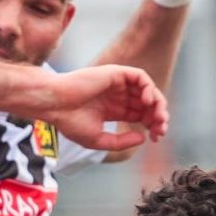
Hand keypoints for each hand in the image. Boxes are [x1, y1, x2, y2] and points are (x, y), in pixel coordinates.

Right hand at [44, 63, 167, 150]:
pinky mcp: (115, 73)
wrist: (54, 105)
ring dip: (157, 102)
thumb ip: (121, 142)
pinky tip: (147, 101)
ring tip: (157, 116)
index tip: (156, 137)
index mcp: (112, 109)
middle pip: (147, 103)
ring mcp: (116, 83)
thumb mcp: (98, 140)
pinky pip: (140, 77)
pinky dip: (148, 87)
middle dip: (158, 116)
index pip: (140, 114)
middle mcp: (116, 95)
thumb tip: (143, 137)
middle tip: (160, 128)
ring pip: (147, 89)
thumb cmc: (69, 122)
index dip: (152, 125)